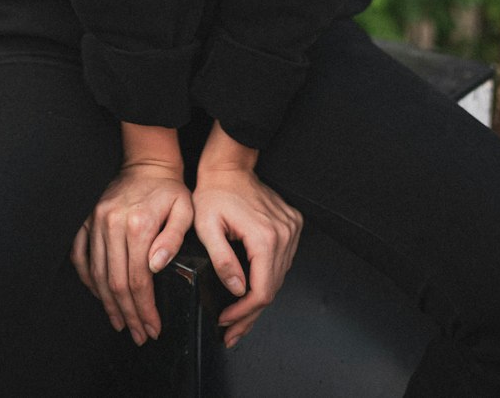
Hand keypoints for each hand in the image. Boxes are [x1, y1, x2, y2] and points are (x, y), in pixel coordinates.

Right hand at [70, 162, 192, 345]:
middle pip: (116, 283)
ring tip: (120, 322)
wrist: (148, 164)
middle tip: (138, 334)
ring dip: (108, 303)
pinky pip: (80, 255)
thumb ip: (172, 239)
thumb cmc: (170, 189)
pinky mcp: (87, 219)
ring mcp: (96, 221)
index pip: (139, 280)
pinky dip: (87, 279)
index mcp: (138, 224)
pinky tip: (98, 295)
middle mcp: (112, 224)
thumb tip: (156, 266)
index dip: (145, 309)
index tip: (153, 327)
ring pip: (96, 274)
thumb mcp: (184, 210)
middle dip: (128, 314)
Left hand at [193, 166, 302, 347]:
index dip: (244, 313)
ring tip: (239, 317)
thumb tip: (236, 289)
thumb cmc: (213, 192)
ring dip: (259, 299)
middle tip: (230, 332)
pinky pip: (282, 262)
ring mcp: (291, 229)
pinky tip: (252, 290)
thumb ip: (222, 259)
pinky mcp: (292, 225)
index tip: (225, 321)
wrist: (228, 166)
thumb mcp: (207, 227)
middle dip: (249, 314)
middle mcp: (285, 234)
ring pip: (279, 277)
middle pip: (272, 288)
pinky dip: (268, 278)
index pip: (262, 290)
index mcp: (265, 236)